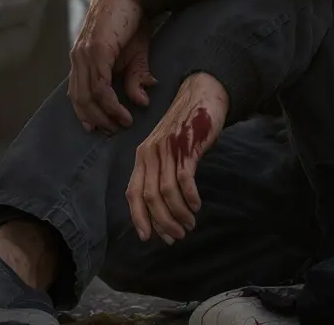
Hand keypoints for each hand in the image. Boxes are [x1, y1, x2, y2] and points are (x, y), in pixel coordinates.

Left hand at [69, 0, 144, 132]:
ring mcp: (84, 54)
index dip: (86, 113)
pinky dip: (110, 103)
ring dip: (105, 115)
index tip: (99, 129)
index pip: (77, 92)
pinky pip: (99, 86)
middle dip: (96, 119)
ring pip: (88, 96)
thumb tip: (141, 101)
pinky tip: (124, 112)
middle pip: (79, 99)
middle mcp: (78, 58)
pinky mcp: (96, 51)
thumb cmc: (132, 19)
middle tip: (113, 133)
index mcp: (83, 58)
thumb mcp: (136, 54)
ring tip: (122, 124)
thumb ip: (135, 78)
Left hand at [126, 73, 228, 244]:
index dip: (139, 217)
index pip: (133, 193)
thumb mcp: (165, 148)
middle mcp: (150, 153)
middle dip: (162, 222)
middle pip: (150, 197)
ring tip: (189, 224)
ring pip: (166, 191)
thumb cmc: (184, 126)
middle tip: (177, 235)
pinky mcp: (186, 146)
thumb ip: (160, 171)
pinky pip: (184, 178)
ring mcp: (168, 149)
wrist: (201, 95)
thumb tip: (161, 207)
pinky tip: (196, 205)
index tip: (149, 237)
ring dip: (178, 213)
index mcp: (142, 156)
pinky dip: (189, 196)